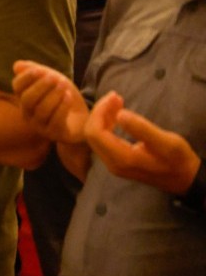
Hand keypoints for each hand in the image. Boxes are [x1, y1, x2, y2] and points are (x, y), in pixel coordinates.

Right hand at [11, 60, 88, 143]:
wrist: (82, 119)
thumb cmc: (63, 97)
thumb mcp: (52, 80)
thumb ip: (36, 71)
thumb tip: (17, 65)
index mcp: (24, 99)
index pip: (17, 87)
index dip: (25, 78)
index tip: (38, 70)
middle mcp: (28, 114)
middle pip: (27, 99)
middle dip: (40, 87)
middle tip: (55, 78)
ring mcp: (40, 126)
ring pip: (42, 110)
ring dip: (53, 96)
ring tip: (64, 86)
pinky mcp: (54, 134)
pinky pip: (55, 121)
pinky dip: (62, 106)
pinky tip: (69, 97)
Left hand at [85, 91, 201, 194]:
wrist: (184, 179)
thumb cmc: (178, 160)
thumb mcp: (166, 143)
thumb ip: (142, 129)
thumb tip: (119, 114)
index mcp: (122, 159)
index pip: (95, 132)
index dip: (100, 112)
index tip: (114, 97)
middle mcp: (112, 163)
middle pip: (91, 133)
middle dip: (99, 111)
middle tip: (115, 96)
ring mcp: (112, 163)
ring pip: (95, 136)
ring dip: (102, 116)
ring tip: (117, 101)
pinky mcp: (116, 161)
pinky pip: (102, 139)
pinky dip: (106, 123)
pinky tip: (117, 113)